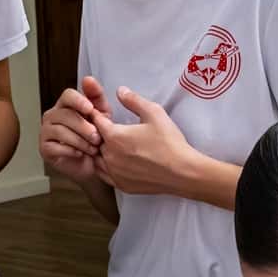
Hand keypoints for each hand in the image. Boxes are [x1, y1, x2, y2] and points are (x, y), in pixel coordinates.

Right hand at [39, 86, 104, 183]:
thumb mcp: (102, 116)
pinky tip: (80, 153)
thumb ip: (96, 97)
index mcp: (66, 105)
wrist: (94, 165)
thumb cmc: (96, 139)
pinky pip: (56, 147)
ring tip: (92, 148)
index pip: (68, 95)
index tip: (90, 109)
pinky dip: (71, 150)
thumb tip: (88, 79)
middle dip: (84, 127)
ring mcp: (46, 132)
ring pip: (61, 131)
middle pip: (65, 114)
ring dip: (80, 141)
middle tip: (97, 138)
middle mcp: (53, 116)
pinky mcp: (44, 148)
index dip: (79, 101)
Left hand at [91, 83, 200, 197]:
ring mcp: (114, 173)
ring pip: (97, 159)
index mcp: (114, 136)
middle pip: (95, 141)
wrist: (182, 172)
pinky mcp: (121, 185)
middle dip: (99, 134)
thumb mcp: (154, 113)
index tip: (102, 114)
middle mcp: (109, 156)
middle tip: (109, 129)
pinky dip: (106, 167)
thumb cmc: (169, 141)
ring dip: (101, 151)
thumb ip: (134, 100)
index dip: (98, 116)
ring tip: (113, 146)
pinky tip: (116, 162)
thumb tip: (119, 91)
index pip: (96, 122)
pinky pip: (105, 175)